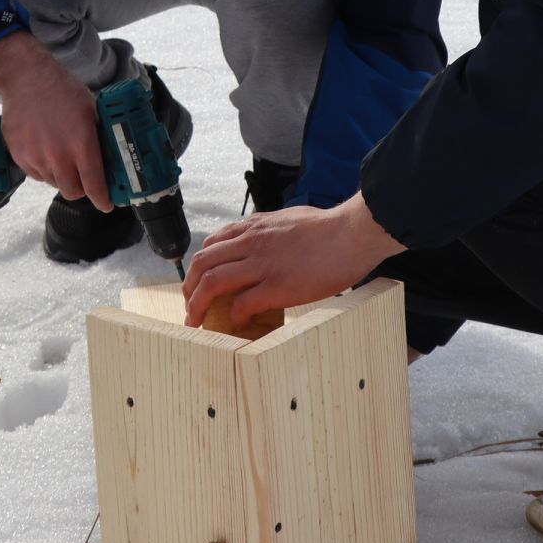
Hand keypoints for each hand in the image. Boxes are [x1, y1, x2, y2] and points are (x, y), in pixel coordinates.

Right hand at [0, 32, 112, 211]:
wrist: (26, 79)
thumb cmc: (62, 91)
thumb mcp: (93, 110)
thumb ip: (101, 137)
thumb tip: (114, 158)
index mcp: (81, 143)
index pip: (94, 185)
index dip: (103, 199)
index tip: (106, 204)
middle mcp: (58, 154)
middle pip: (72, 192)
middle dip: (81, 188)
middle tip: (84, 178)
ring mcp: (36, 157)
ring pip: (54, 183)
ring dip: (62, 176)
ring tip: (62, 153)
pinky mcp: (20, 156)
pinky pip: (37, 174)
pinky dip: (44, 168)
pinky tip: (47, 149)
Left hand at [181, 192, 405, 327]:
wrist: (352, 233)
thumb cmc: (330, 227)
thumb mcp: (289, 219)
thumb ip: (271, 230)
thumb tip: (265, 240)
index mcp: (255, 227)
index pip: (211, 244)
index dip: (199, 266)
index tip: (199, 282)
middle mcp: (252, 243)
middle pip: (203, 264)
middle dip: (189, 288)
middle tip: (190, 307)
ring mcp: (263, 264)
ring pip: (213, 283)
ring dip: (199, 306)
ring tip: (197, 322)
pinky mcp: (277, 286)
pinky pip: (242, 304)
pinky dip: (234, 316)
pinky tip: (238, 322)